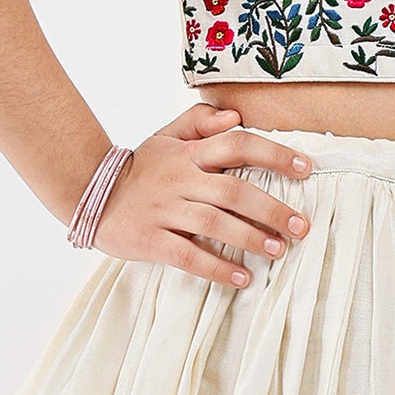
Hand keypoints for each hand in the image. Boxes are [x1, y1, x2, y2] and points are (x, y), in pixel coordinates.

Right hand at [91, 102, 315, 288]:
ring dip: (250, 238)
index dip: (274, 154)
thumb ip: (199, 122)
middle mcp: (180, 180)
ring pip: (214, 224)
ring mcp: (164, 211)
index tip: (305, 169)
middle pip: (232, 190)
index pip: (237, 144)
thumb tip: (235, 116)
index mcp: (188, 154)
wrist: (89, 194)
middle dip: (271, 209)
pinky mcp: (151, 240)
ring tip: (278, 250)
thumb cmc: (139, 170)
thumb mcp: (165, 138)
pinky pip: (188, 255)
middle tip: (300, 226)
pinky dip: (216, 268)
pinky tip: (241, 277)